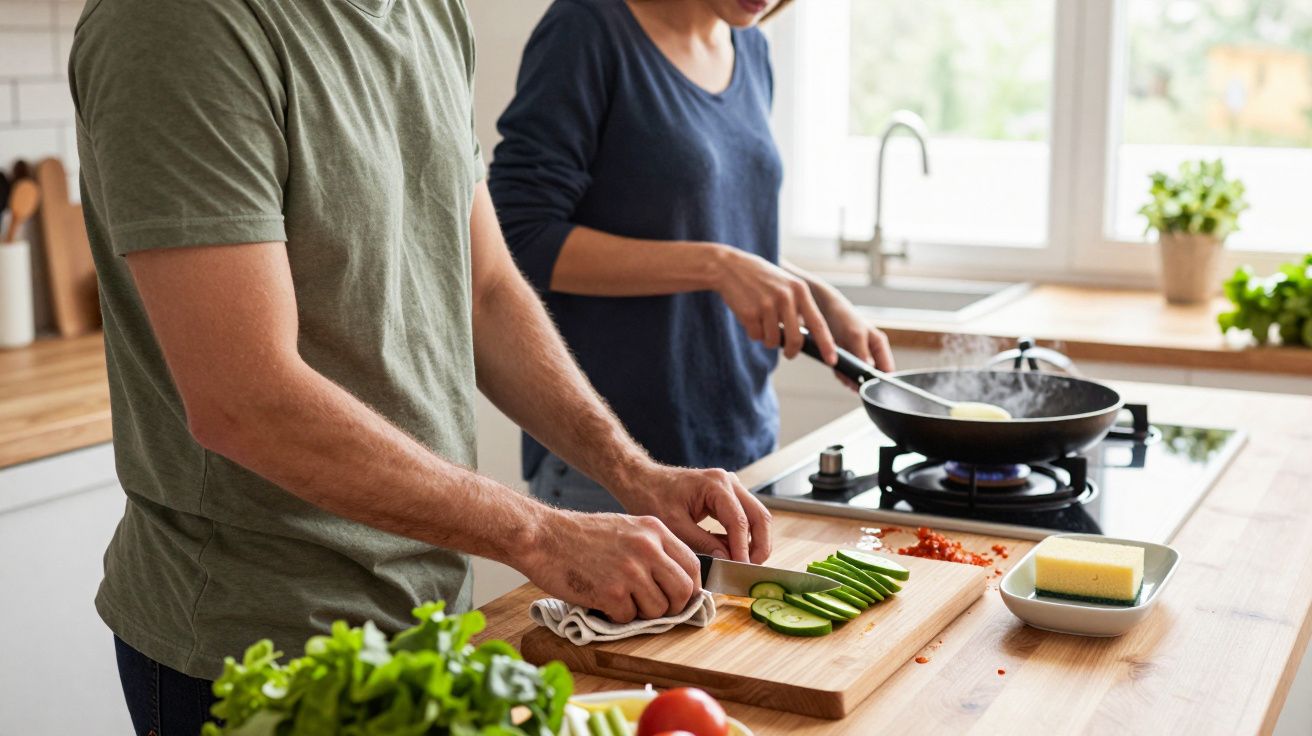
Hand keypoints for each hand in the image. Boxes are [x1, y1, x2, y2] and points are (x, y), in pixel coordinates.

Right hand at [521, 509, 701, 622]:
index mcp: (655, 530)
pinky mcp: (612, 592)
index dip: (690, 587)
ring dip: (642, 613)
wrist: (543, 537)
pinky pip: (629, 618)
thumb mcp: (627, 529)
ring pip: (659, 610)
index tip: (681, 597)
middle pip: (683, 591)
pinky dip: (617, 616)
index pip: (693, 565)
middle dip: (673, 607)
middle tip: (656, 609)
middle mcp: (648, 549)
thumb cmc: (581, 536)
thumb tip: (675, 580)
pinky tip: (603, 601)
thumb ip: (654, 549)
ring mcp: (631, 571)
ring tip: (622, 600)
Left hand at [618, 464, 772, 564]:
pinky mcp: (727, 496)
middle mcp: (729, 482)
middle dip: (759, 546)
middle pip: (760, 517)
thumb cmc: (652, 497)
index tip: (741, 570)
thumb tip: (727, 561)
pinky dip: (743, 537)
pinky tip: (733, 554)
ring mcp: (730, 488)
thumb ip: (703, 544)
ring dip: (754, 542)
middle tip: (750, 570)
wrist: (641, 481)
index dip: (743, 550)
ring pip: (756, 518)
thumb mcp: (675, 526)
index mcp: (716, 484)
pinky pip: (744, 518)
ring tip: (742, 565)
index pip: (740, 522)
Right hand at [709, 246, 837, 363]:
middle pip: (795, 339)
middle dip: (792, 351)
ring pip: (773, 340)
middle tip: (789, 354)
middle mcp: (785, 297)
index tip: (832, 360)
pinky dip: (753, 332)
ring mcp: (766, 305)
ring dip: (767, 339)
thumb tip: (807, 336)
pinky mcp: (749, 313)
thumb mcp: (785, 284)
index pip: (818, 323)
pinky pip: (756, 336)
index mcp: (799, 290)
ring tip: (761, 322)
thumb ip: (798, 306)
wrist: (729, 267)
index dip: (826, 344)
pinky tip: (749, 316)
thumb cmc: (760, 278)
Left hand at [814, 287, 894, 388]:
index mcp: (879, 345)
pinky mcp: (844, 360)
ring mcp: (857, 357)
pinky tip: (838, 373)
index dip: (884, 382)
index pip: (888, 370)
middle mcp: (870, 353)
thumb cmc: (843, 316)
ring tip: (845, 377)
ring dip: (851, 380)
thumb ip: (862, 352)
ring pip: (858, 378)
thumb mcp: (854, 333)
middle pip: (873, 377)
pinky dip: (841, 376)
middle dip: (864, 383)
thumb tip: (870, 369)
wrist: (822, 308)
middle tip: (855, 385)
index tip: (874, 389)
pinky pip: (845, 374)